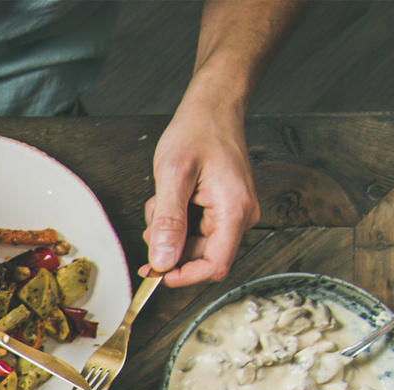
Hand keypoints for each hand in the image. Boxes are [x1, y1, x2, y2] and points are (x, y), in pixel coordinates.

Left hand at [145, 93, 256, 286]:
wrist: (213, 109)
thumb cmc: (198, 132)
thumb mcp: (173, 176)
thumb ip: (168, 222)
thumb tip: (163, 260)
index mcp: (234, 210)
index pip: (215, 266)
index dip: (184, 276)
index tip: (156, 273)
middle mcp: (240, 216)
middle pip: (201, 257)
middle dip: (170, 245)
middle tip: (154, 218)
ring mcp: (233, 213)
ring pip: (193, 245)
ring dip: (169, 231)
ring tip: (164, 199)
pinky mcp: (222, 210)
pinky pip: (194, 230)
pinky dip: (175, 221)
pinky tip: (170, 198)